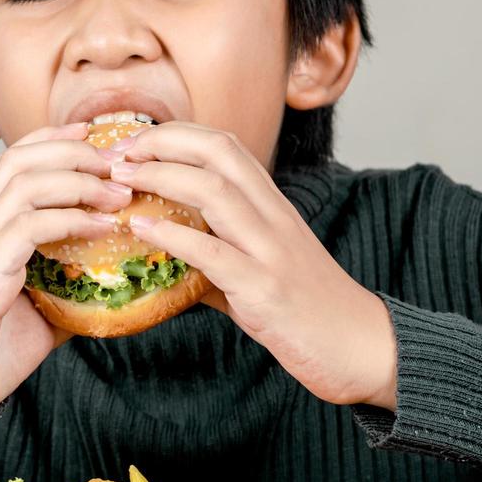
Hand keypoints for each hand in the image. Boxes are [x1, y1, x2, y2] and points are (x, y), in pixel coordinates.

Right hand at [0, 121, 133, 413]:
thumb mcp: (46, 313)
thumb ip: (74, 289)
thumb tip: (119, 285)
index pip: (11, 162)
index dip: (51, 139)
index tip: (94, 136)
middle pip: (17, 160)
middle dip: (71, 149)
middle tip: (117, 161)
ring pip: (22, 184)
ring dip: (76, 179)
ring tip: (117, 192)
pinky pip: (27, 227)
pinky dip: (69, 218)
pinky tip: (101, 225)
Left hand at [104, 122, 398, 410]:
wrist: (361, 348)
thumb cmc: (309, 310)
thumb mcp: (260, 270)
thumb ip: (214, 258)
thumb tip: (163, 259)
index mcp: (273, 206)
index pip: (226, 145)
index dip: (178, 133)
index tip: (136, 141)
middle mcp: (274, 217)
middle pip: (219, 152)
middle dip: (164, 141)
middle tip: (120, 152)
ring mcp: (271, 250)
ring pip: (215, 190)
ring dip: (161, 176)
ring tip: (121, 180)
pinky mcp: (265, 289)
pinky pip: (213, 253)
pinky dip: (171, 234)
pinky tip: (140, 228)